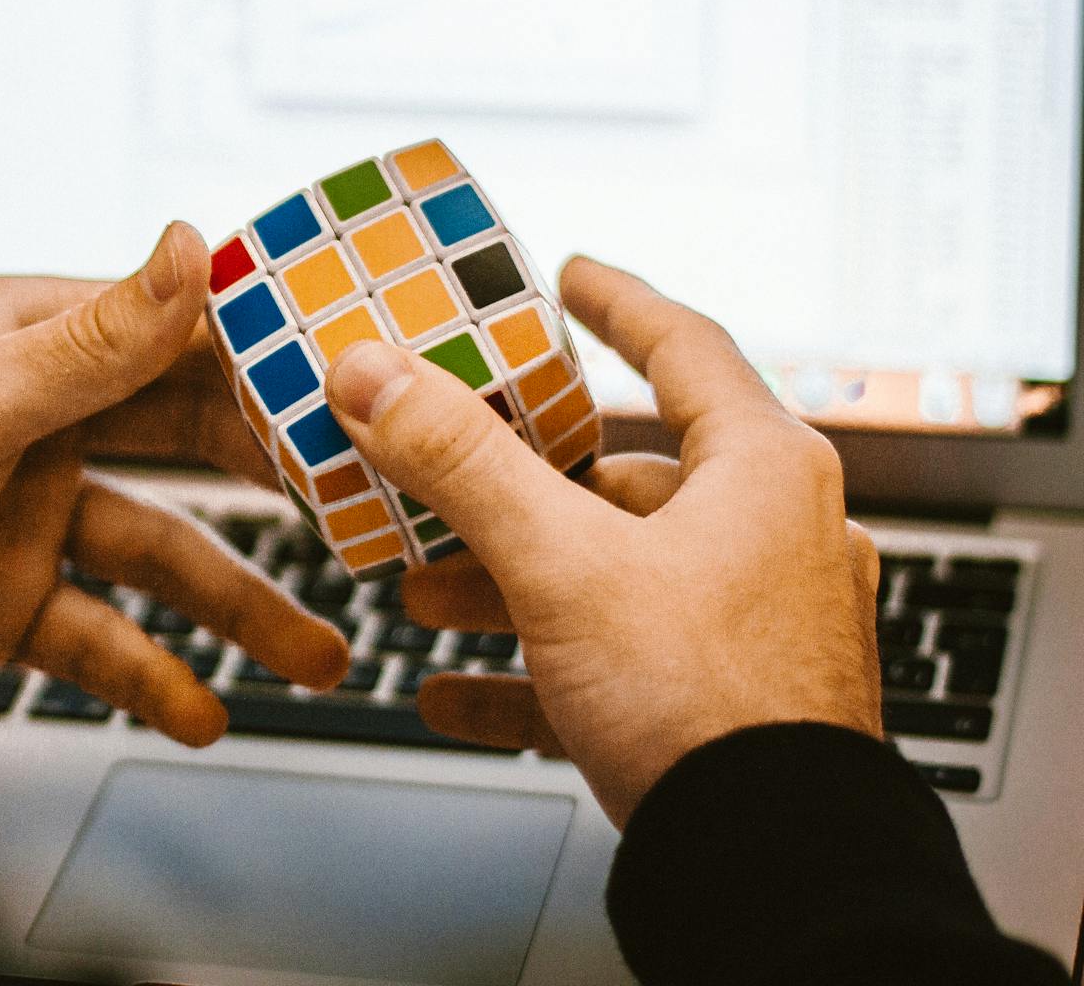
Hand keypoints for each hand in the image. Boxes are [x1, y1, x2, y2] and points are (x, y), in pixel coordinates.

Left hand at [0, 223, 347, 744]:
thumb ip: (94, 342)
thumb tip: (191, 244)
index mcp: (32, 344)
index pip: (179, 338)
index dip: (270, 362)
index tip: (361, 386)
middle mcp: (41, 422)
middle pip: (190, 448)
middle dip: (277, 489)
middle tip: (365, 520)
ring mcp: (29, 517)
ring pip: (162, 556)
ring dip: (238, 608)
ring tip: (314, 654)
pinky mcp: (9, 603)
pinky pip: (102, 638)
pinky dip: (152, 675)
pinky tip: (201, 712)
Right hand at [323, 256, 881, 825]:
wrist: (771, 870)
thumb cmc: (709, 706)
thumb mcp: (561, 562)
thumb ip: (460, 462)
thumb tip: (374, 372)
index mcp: (763, 472)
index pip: (685, 347)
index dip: (617, 303)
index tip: (571, 277)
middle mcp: (772, 538)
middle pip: (624, 478)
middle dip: (514, 488)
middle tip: (444, 478)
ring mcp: (755, 626)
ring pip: (610, 575)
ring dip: (510, 583)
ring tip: (426, 599)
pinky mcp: (726, 705)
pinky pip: (616, 666)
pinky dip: (537, 671)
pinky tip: (459, 696)